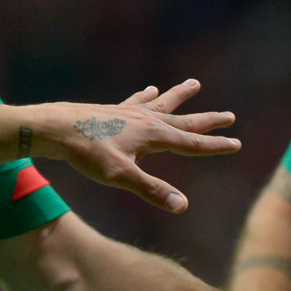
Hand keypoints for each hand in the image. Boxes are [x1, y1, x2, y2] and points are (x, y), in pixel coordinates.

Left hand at [43, 80, 239, 210]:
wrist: (54, 129)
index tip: (236, 144)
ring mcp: (128, 112)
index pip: (191, 143)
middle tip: (230, 116)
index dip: (214, 146)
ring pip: (161, 104)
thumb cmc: (86, 153)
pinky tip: (150, 90)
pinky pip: (135, 101)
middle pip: (183, 121)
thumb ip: (152, 190)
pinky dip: (145, 96)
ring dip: (179, 96)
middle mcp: (145, 120)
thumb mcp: (120, 176)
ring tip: (194, 84)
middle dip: (207, 121)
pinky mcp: (112, 110)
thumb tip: (183, 206)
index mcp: (153, 135)